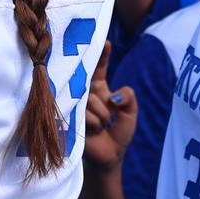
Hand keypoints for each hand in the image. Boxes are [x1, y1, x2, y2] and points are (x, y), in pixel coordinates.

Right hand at [82, 42, 136, 170]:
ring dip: (102, 117)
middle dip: (106, 103)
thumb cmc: (119, 131)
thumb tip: (115, 96)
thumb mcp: (131, 112)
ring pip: (92, 100)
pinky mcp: (68, 116)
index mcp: (99, 86)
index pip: (99, 66)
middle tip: (109, 116)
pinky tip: (93, 132)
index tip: (106, 42)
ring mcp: (75, 103)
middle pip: (94, 83)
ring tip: (101, 127)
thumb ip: (129, 97)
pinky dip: (95, 124)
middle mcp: (84, 91)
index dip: (101, 53)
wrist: (110, 156)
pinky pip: (86, 113)